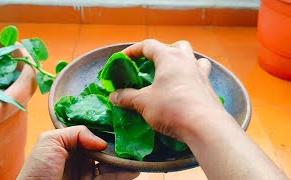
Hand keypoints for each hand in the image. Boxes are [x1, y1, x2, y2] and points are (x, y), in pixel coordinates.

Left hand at [18, 126, 138, 179]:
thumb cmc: (38, 170)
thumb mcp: (49, 142)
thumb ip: (76, 132)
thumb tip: (101, 142)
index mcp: (70, 144)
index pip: (91, 135)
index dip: (105, 131)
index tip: (120, 126)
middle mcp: (80, 157)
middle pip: (103, 149)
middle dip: (117, 146)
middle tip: (132, 143)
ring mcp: (87, 173)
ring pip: (109, 164)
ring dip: (123, 160)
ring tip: (137, 156)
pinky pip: (109, 178)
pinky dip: (122, 174)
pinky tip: (133, 169)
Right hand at [110, 39, 286, 178]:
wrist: (204, 125)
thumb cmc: (171, 107)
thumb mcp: (143, 102)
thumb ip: (127, 97)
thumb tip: (113, 96)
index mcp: (169, 58)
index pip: (148, 45)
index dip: (133, 50)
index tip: (123, 58)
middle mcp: (187, 60)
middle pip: (176, 46)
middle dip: (164, 51)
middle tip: (154, 64)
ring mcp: (201, 73)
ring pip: (193, 58)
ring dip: (183, 61)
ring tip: (174, 73)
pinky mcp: (209, 88)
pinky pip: (201, 75)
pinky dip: (192, 77)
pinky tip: (186, 89)